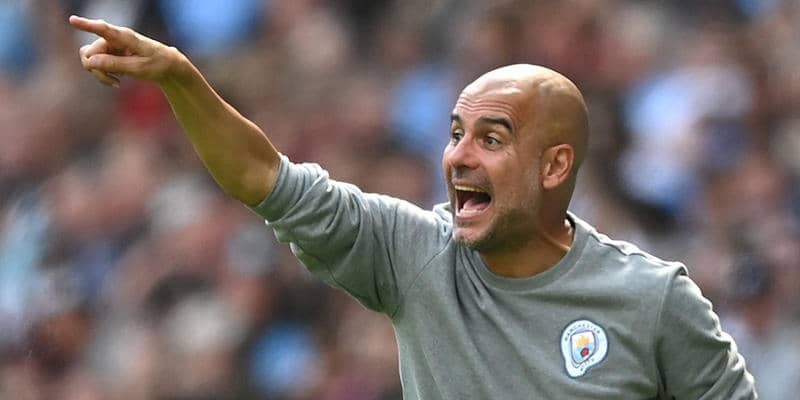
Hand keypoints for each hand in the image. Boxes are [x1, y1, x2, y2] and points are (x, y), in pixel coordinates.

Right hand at [69, 15, 183, 86]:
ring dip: (99, 73)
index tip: (72, 20)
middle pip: (89, 52)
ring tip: (116, 82)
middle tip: (113, 81)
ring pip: (90, 59)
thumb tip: (90, 62)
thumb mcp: (138, 67)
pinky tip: (117, 81)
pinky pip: (95, 65)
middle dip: (96, 69)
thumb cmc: (156, 63)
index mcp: (124, 37)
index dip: (86, 25)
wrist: (166, 65)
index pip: (103, 29)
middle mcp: (113, 38)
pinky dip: (103, 75)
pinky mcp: (109, 54)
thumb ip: (115, 64)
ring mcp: (109, 46)